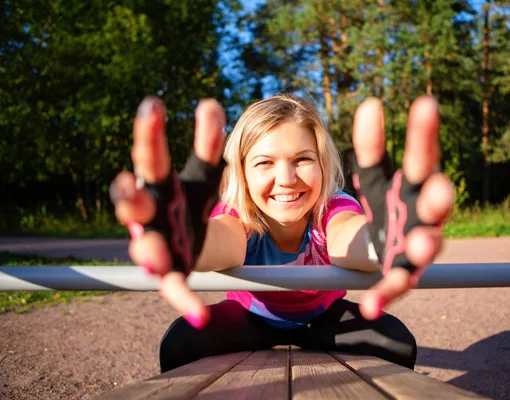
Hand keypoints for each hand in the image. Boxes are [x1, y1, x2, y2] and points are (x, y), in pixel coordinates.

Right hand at [111, 97, 225, 327]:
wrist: (187, 238)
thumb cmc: (187, 201)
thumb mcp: (203, 175)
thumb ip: (208, 145)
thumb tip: (211, 103)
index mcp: (157, 186)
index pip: (151, 158)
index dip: (149, 135)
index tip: (154, 105)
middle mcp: (148, 215)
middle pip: (133, 204)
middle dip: (129, 197)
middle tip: (127, 185)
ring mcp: (156, 245)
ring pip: (146, 249)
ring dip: (149, 252)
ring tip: (158, 253)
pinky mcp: (171, 272)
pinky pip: (175, 288)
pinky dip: (186, 302)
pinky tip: (201, 316)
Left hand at [352, 97, 453, 319]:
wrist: (388, 243)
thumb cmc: (387, 203)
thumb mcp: (374, 176)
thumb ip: (371, 146)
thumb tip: (370, 104)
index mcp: (418, 185)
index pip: (424, 157)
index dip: (425, 134)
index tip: (424, 103)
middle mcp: (426, 215)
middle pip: (437, 205)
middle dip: (438, 198)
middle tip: (437, 189)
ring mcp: (418, 246)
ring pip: (427, 247)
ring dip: (424, 247)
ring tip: (417, 246)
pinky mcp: (403, 274)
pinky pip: (396, 285)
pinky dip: (385, 295)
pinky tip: (370, 306)